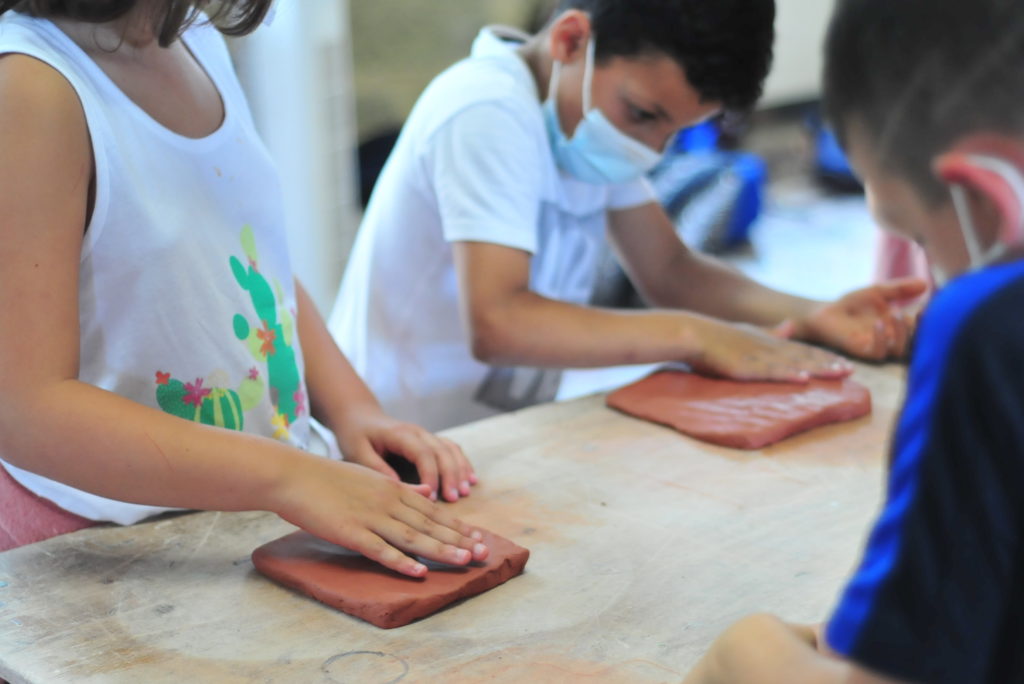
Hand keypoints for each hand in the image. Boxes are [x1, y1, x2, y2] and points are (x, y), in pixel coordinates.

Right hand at [270, 457, 487, 577]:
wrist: (293, 475)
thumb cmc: (328, 477)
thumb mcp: (370, 476)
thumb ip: (398, 486)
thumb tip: (425, 492)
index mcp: (393, 488)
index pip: (433, 509)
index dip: (457, 525)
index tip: (479, 537)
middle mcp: (388, 501)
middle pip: (430, 524)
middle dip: (459, 540)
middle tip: (484, 554)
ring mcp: (370, 517)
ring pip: (412, 536)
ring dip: (440, 550)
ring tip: (464, 562)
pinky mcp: (350, 531)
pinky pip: (380, 549)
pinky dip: (401, 561)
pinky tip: (418, 571)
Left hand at [334, 407, 477, 502]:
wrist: (359, 416)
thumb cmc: (356, 435)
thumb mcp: (358, 452)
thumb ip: (378, 469)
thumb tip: (399, 489)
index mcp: (400, 434)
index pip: (423, 454)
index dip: (430, 475)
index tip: (432, 497)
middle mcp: (418, 432)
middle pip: (442, 451)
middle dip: (451, 475)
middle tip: (454, 498)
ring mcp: (426, 435)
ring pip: (451, 449)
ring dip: (460, 469)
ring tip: (465, 491)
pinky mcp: (429, 441)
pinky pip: (451, 449)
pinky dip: (462, 463)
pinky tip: (470, 479)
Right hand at [686, 317, 852, 382]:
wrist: (693, 334)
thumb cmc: (716, 336)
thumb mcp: (748, 330)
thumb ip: (771, 331)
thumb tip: (791, 325)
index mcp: (769, 339)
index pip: (802, 349)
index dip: (824, 356)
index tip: (843, 362)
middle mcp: (768, 346)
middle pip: (804, 355)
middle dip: (829, 363)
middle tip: (851, 370)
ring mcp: (758, 356)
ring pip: (794, 363)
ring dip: (818, 368)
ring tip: (838, 374)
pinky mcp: (746, 366)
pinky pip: (771, 372)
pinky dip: (788, 375)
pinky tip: (803, 379)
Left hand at [793, 279, 928, 360]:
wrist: (825, 313)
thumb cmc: (852, 304)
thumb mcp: (878, 292)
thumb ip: (899, 289)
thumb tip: (925, 283)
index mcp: (898, 326)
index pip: (921, 327)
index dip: (928, 318)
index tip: (928, 304)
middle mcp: (892, 339)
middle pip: (916, 343)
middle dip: (922, 329)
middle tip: (919, 312)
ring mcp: (878, 346)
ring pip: (901, 350)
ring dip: (902, 333)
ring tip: (896, 313)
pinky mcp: (862, 351)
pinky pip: (879, 353)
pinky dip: (881, 340)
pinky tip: (878, 323)